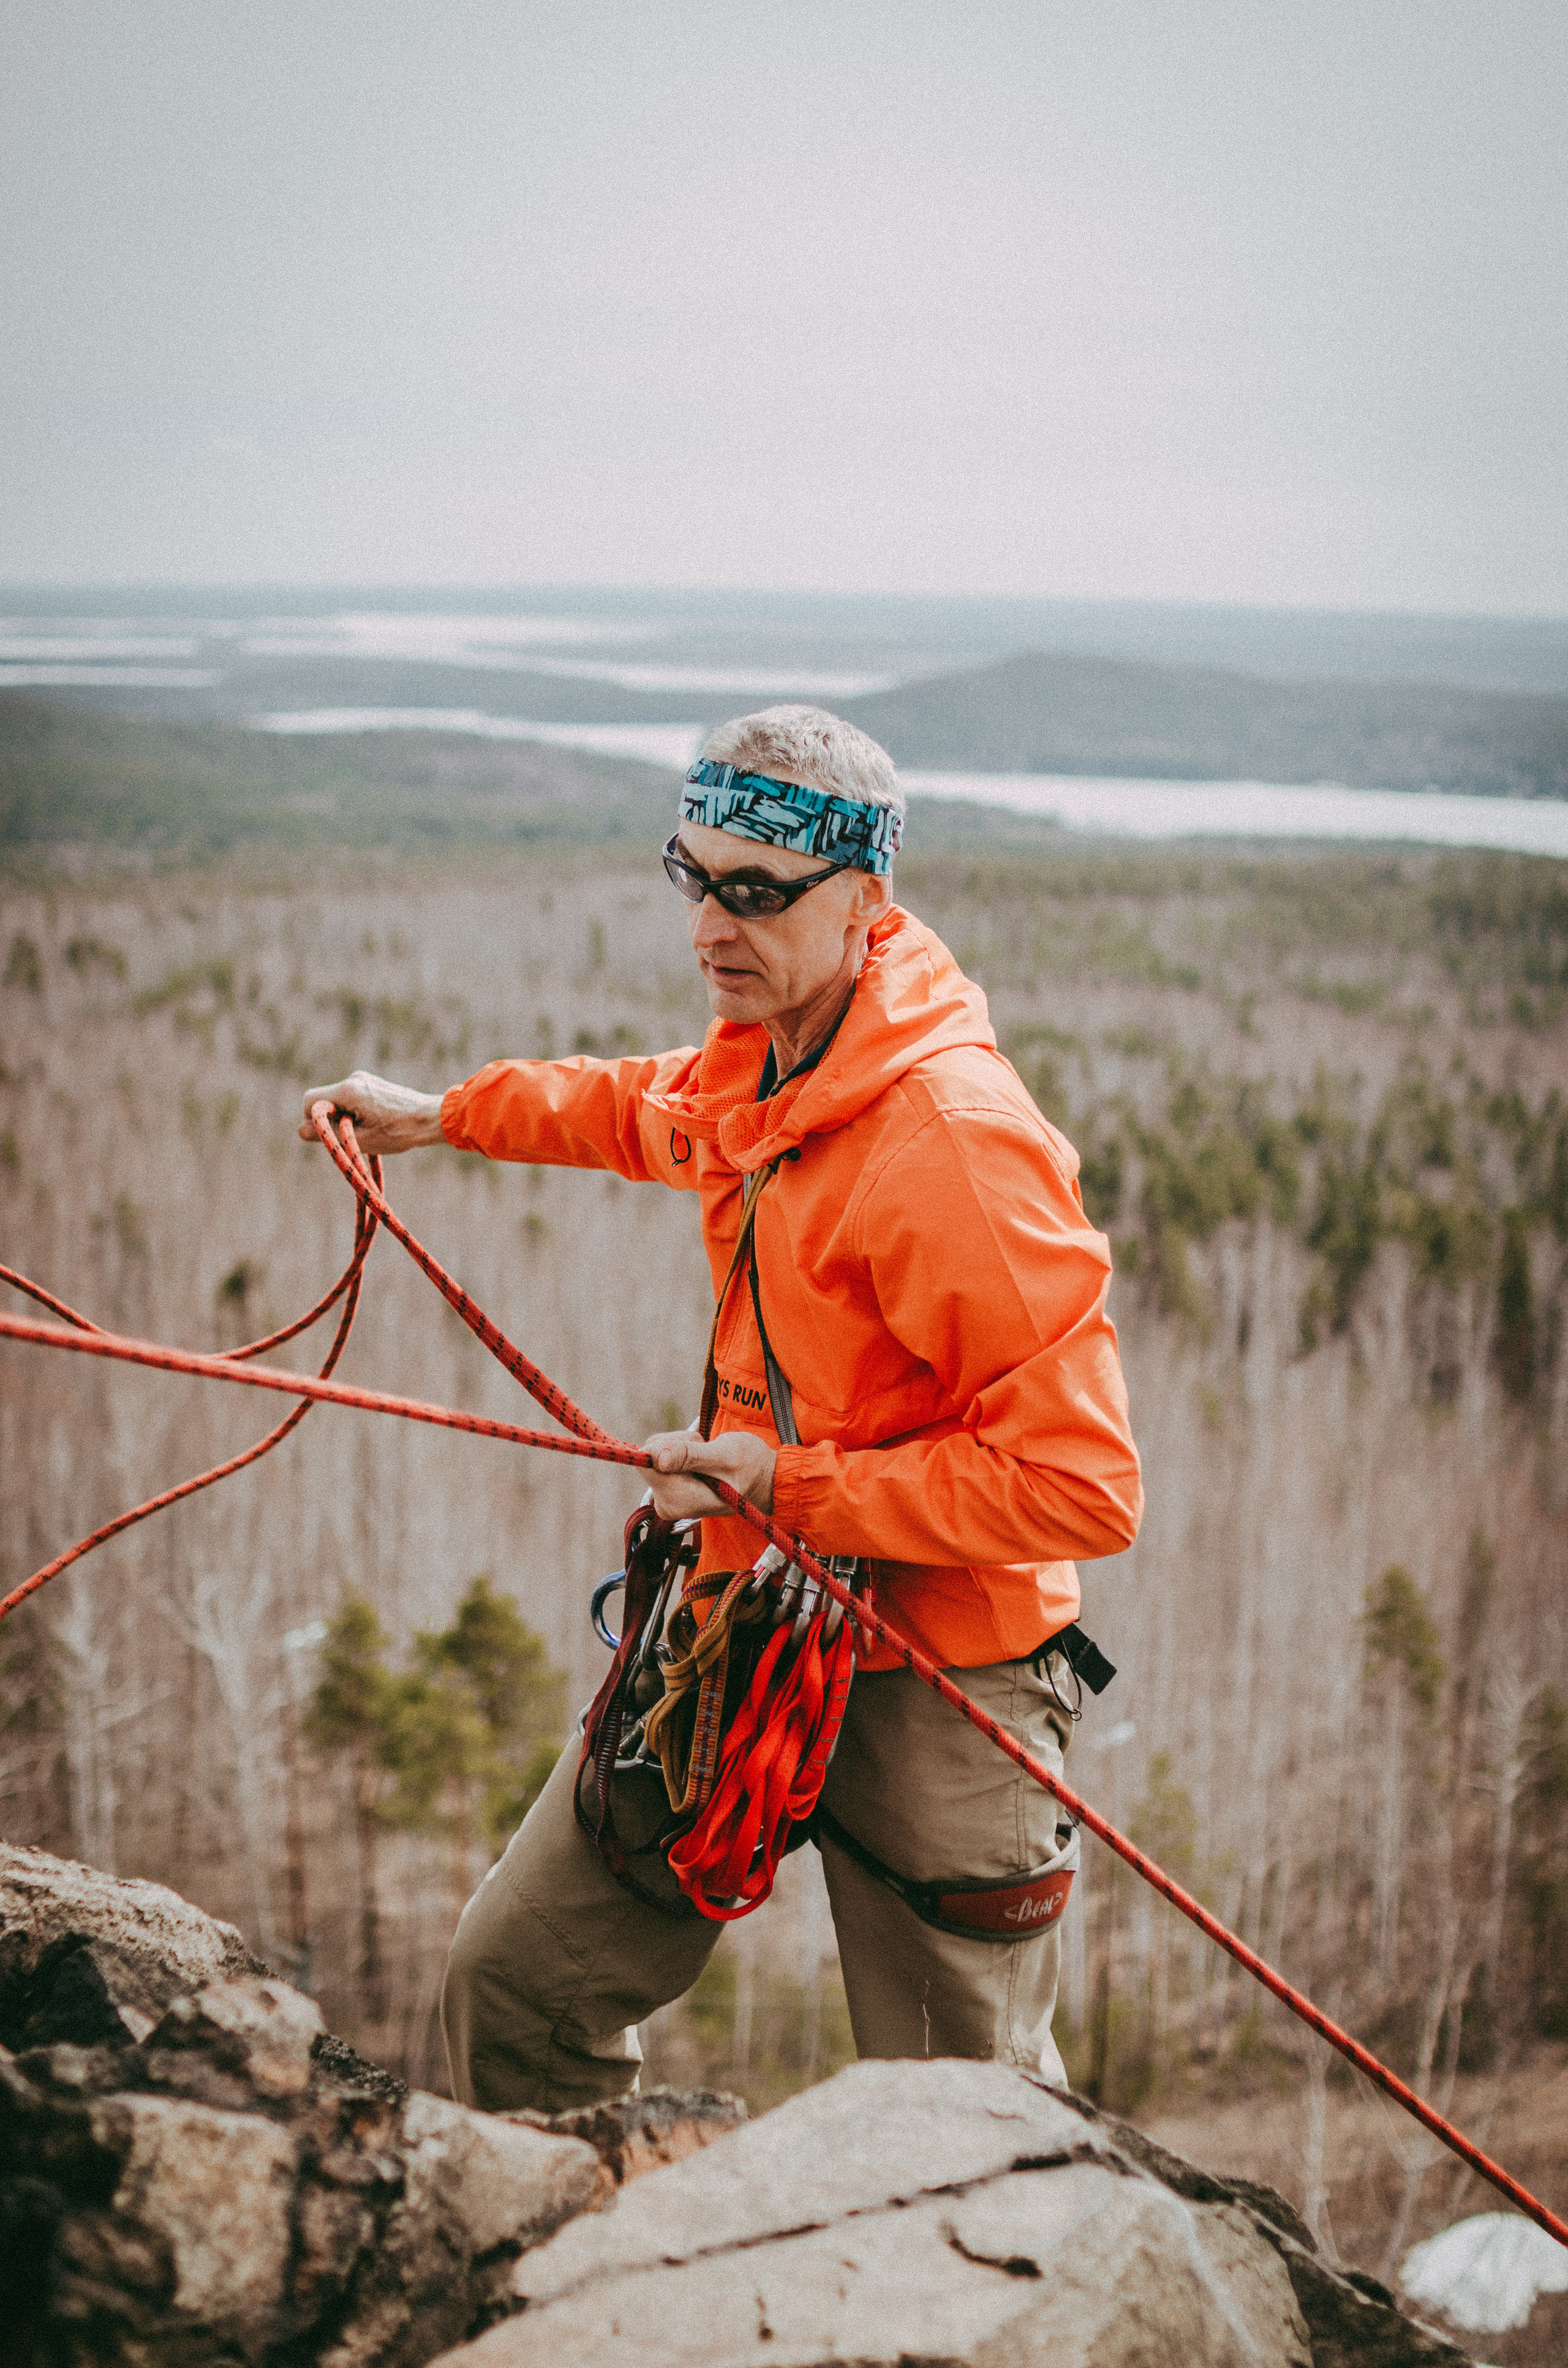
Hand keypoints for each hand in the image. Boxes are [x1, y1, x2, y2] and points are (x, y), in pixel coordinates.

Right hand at [298, 1070, 446, 1154]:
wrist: (430, 1118)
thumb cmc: (398, 1132)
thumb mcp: (359, 1140)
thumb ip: (328, 1135)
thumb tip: (301, 1130)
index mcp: (348, 1090)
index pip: (309, 1100)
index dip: (312, 1120)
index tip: (331, 1135)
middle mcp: (353, 1079)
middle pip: (323, 1101)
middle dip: (330, 1121)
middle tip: (353, 1136)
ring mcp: (363, 1079)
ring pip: (337, 1101)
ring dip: (344, 1118)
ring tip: (368, 1130)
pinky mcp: (372, 1083)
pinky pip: (350, 1098)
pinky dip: (354, 1113)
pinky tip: (374, 1123)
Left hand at [643, 1427, 776, 1523]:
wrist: (761, 1479)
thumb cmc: (748, 1466)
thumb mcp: (724, 1456)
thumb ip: (690, 1456)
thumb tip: (657, 1458)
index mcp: (680, 1500)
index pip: (648, 1464)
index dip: (667, 1446)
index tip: (691, 1445)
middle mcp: (668, 1504)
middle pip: (651, 1458)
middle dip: (677, 1445)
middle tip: (705, 1451)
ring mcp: (667, 1499)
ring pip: (656, 1455)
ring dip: (681, 1447)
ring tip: (707, 1456)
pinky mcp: (667, 1490)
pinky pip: (661, 1460)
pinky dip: (681, 1452)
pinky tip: (701, 1460)